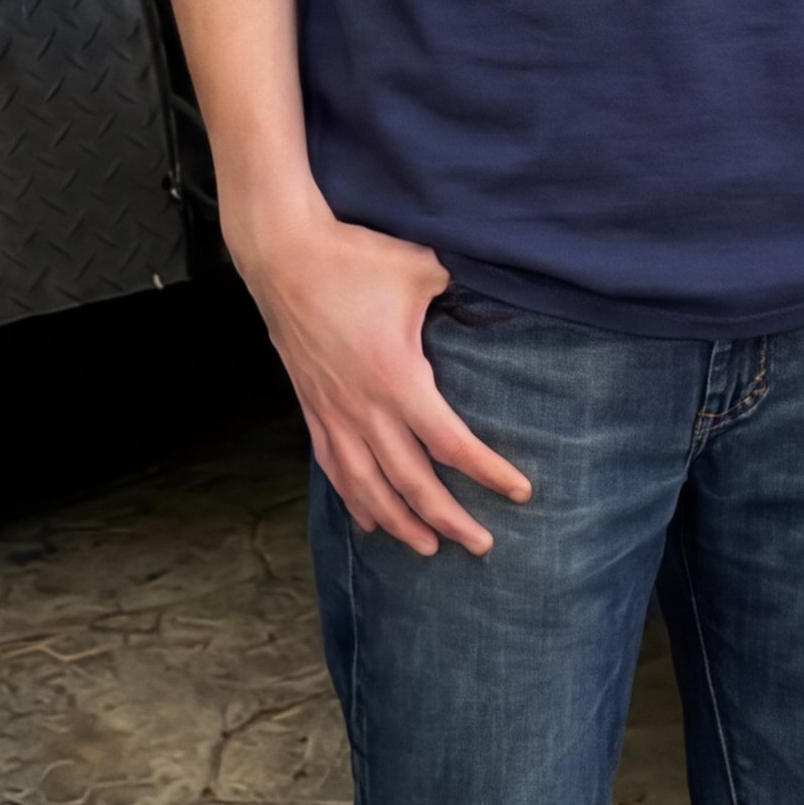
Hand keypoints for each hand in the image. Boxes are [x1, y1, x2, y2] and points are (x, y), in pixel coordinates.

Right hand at [231, 198, 530, 556]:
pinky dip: (353, 500)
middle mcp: (363, 407)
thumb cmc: (356, 258)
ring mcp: (333, 412)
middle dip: (448, 518)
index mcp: (397, 377)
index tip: (520, 493)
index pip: (451, 443)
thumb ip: (465, 286)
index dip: (487, 473)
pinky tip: (370, 521)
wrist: (283, 256)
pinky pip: (333, 468)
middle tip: (483, 545)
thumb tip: (507, 280)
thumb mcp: (423, 266)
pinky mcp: (311, 408)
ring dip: (400, 522)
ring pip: (368, 486)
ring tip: (428, 549)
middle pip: (411, 481)